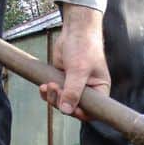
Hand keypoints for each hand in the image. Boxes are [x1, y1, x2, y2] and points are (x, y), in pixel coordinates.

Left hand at [39, 4, 110, 120]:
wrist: (75, 30)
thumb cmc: (85, 47)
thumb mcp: (79, 70)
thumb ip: (73, 91)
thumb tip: (66, 110)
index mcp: (100, 91)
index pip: (92, 111)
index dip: (80, 113)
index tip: (69, 108)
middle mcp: (88, 91)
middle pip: (74, 108)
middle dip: (61, 102)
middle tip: (55, 89)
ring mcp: (74, 87)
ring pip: (62, 102)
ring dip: (53, 97)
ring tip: (49, 85)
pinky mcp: (63, 81)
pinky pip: (54, 93)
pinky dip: (47, 92)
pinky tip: (43, 86)